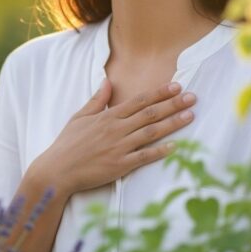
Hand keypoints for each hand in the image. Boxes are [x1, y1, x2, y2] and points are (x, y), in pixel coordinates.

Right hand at [34, 78, 195, 197]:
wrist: (57, 170)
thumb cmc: (67, 144)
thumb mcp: (79, 117)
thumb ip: (97, 100)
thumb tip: (107, 81)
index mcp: (107, 116)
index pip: (139, 101)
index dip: (159, 93)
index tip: (176, 86)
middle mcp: (116, 129)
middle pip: (150, 114)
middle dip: (173, 104)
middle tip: (193, 97)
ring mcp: (119, 147)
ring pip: (151, 132)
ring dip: (172, 123)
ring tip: (191, 116)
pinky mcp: (120, 166)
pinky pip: (144, 157)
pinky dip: (160, 151)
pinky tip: (176, 146)